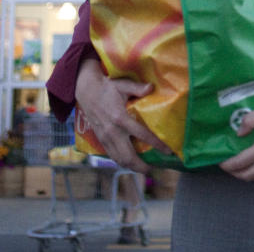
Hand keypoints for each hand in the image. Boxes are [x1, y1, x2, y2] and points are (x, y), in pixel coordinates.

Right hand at [75, 58, 170, 172]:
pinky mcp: (100, 140)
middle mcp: (112, 132)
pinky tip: (130, 162)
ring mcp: (105, 138)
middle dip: (141, 167)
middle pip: (128, 156)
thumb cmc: (107, 87)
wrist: (86, 91)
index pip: (142, 135)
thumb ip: (138, 88)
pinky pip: (112, 156)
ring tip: (144, 169)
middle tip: (153, 169)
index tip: (167, 151)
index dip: (156, 144)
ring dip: (132, 167)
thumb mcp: (123, 84)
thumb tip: (151, 88)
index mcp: (120, 118)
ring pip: (119, 159)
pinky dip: (122, 162)